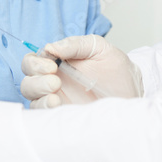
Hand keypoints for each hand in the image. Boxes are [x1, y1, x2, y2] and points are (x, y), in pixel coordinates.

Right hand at [20, 35, 142, 108]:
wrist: (133, 98)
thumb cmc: (118, 73)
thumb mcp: (100, 49)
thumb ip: (76, 44)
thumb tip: (50, 47)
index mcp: (59, 62)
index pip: (33, 60)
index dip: (36, 61)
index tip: (51, 63)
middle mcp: (53, 81)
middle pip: (28, 78)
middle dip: (36, 77)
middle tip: (54, 79)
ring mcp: (56, 100)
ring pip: (31, 96)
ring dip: (39, 92)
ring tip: (56, 93)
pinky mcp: (62, 116)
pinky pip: (42, 115)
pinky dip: (44, 109)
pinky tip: (57, 105)